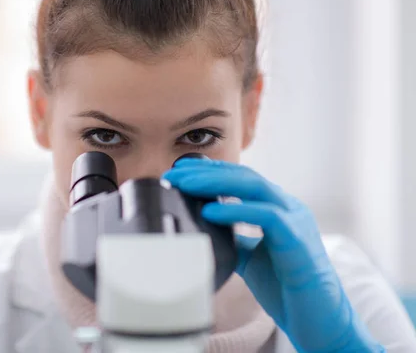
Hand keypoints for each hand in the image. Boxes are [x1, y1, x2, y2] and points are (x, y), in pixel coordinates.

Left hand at [163, 158, 384, 352]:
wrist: (318, 320)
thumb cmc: (286, 287)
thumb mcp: (250, 257)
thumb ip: (233, 238)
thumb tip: (202, 228)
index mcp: (278, 208)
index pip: (240, 178)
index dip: (209, 171)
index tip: (178, 171)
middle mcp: (288, 207)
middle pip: (244, 176)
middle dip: (206, 172)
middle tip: (174, 174)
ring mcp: (295, 220)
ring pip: (254, 187)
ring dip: (215, 183)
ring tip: (186, 185)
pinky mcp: (298, 239)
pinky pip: (266, 216)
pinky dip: (235, 212)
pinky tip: (209, 212)